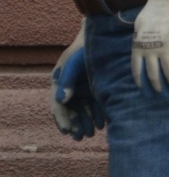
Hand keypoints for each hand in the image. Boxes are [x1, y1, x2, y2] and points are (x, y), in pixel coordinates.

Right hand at [50, 21, 104, 139]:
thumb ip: (67, 81)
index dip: (62, 119)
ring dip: (86, 123)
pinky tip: (102, 124)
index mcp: (60, 82)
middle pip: (71, 111)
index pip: (58, 106)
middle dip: (76, 125)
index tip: (67, 131)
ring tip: (92, 133)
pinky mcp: (97, 89)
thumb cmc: (83, 49)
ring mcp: (83, 89)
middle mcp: (70, 88)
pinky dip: (97, 115)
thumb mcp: (74, 63)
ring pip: (83, 111)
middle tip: (81, 137)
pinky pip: (95, 106)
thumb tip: (60, 100)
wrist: (102, 39)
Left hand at [131, 0, 168, 92]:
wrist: (168, 1)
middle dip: (157, 87)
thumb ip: (140, 40)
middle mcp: (150, 51)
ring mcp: (165, 49)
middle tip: (161, 96)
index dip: (141, 83)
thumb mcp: (139, 26)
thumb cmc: (152, 11)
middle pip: (153, 74)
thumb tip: (142, 49)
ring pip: (168, 72)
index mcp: (138, 46)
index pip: (137, 70)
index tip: (144, 91)